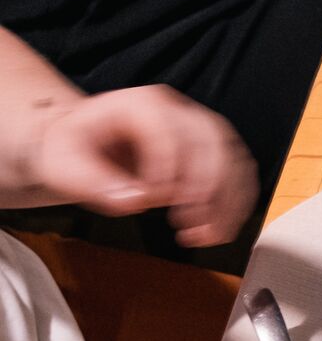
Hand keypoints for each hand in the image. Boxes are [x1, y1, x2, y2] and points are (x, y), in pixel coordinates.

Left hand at [25, 87, 256, 246]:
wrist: (85, 142)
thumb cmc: (73, 150)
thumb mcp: (63, 165)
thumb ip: (91, 182)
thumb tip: (135, 199)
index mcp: (141, 105)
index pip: (166, 128)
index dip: (168, 164)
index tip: (153, 199)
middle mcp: (179, 111)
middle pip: (211, 140)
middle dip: (208, 187)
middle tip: (190, 225)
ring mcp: (201, 128)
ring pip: (233, 156)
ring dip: (228, 199)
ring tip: (209, 234)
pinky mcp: (214, 149)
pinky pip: (240, 171)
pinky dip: (237, 201)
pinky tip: (222, 227)